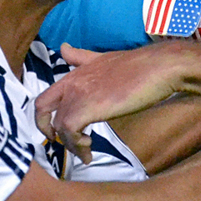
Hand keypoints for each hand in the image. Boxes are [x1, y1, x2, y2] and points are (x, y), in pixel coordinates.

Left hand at [35, 43, 185, 161]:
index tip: (56, 132)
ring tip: (87, 152)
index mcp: (74, 73)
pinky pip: (70, 131)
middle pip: (41, 110)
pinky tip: (90, 151)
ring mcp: (79, 94)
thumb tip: (63, 48)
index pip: (45, 97)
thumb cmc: (139, 66)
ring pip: (59, 126)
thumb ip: (81, 57)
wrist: (159, 67)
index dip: (44, 118)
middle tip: (67, 145)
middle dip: (48, 131)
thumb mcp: (102, 58)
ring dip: (71, 144)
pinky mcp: (89, 107)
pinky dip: (77, 146)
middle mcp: (71, 83)